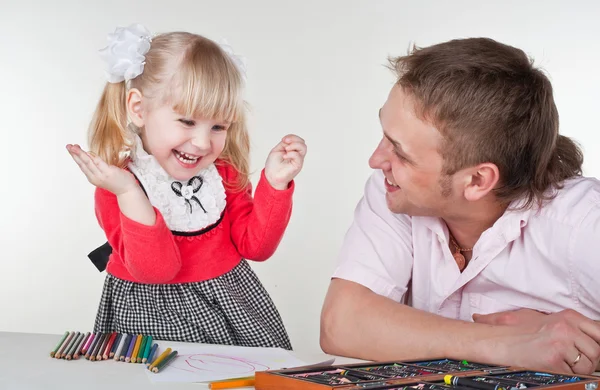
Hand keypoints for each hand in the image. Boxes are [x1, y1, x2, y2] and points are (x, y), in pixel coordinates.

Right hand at [66, 144, 136, 195]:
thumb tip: (92, 156)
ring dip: (80, 154)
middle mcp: (95, 177)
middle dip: (74, 154)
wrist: (128, 191)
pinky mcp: (108, 173)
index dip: (76, 157)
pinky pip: (99, 163)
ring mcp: (101, 175)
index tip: (71, 148)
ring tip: (73, 147)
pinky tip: (86, 152)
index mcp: (93, 178)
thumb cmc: (118, 181)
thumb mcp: (104, 175)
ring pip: (88, 163)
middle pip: (82, 164)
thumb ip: (98, 168)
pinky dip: (92, 157)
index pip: (82, 166)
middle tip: (68, 146)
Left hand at [264, 134, 306, 189]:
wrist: (271, 176)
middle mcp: (297, 155)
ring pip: (303, 148)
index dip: (292, 137)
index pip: (298, 140)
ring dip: (294, 145)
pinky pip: (298, 157)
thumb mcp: (277, 150)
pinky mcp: (297, 166)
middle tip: (285, 142)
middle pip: (302, 143)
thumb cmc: (273, 165)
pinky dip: (291, 154)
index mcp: (293, 150)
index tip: (283, 140)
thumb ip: (284, 144)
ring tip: (286, 149)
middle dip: (294, 139)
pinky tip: (284, 156)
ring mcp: (298, 160)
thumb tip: (289, 140)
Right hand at [476, 309, 599, 374]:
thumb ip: (574, 326)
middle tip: (573, 360)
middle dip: (588, 360)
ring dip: (577, 369)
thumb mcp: (549, 320)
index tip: (590, 351)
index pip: (599, 332)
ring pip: (588, 365)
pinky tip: (552, 365)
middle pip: (596, 350)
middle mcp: (566, 327)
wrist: (500, 340)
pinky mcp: (554, 359)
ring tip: (560, 362)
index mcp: (568, 316)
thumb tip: (595, 337)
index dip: (597, 345)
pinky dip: (565, 373)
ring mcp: (561, 342)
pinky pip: (574, 374)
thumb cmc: (522, 332)